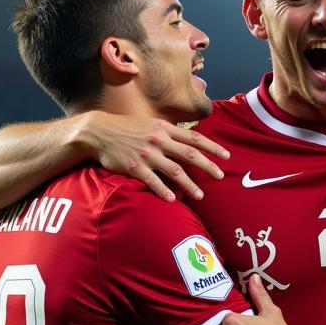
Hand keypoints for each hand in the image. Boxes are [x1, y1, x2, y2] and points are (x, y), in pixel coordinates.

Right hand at [80, 111, 229, 201]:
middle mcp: (159, 140)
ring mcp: (147, 154)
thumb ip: (169, 132)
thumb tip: (188, 140)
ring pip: (175, 171)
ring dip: (190, 185)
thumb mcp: (150, 124)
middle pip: (190, 155)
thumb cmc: (126, 128)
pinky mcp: (135, 166)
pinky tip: (174, 200)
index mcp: (165, 128)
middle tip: (220, 177)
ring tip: (200, 196)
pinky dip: (164, 191)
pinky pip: (153, 181)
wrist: (99, 132)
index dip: (212, 147)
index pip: (194, 138)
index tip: (226, 156)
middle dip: (208, 166)